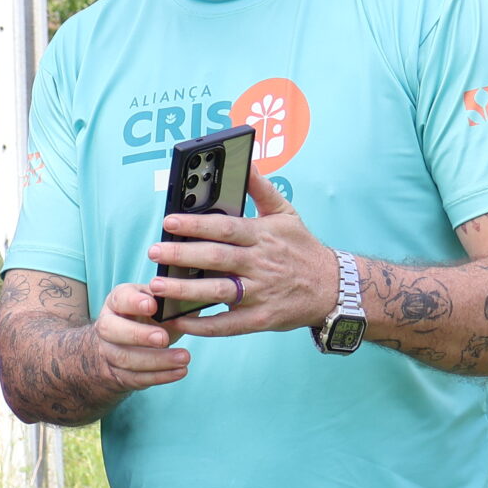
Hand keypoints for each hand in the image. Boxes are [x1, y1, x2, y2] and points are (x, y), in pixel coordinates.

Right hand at [88, 282, 194, 393]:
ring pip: (125, 358)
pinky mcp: (119, 373)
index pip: (120, 299)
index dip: (133, 302)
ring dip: (156, 360)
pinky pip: (136, 377)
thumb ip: (174, 299)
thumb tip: (197, 296)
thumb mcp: (158, 303)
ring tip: (183, 358)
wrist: (126, 344)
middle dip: (138, 335)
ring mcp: (110, 351)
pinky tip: (180, 371)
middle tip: (163, 338)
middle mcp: (108, 325)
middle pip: (111, 330)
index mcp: (118, 302)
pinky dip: (160, 376)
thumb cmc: (149, 317)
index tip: (153, 305)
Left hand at [146, 170, 336, 337]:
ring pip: (218, 291)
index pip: (226, 227)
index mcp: (263, 236)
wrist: (333, 287)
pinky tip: (178, 321)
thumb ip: (262, 189)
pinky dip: (202, 324)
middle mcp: (261, 264)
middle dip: (182, 255)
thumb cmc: (301, 248)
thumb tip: (247, 162)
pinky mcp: (261, 319)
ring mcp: (261, 293)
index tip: (169, 221)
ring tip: (157, 285)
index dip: (196, 224)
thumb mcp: (286, 214)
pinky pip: (228, 324)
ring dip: (185, 290)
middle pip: (217, 258)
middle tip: (154, 251)